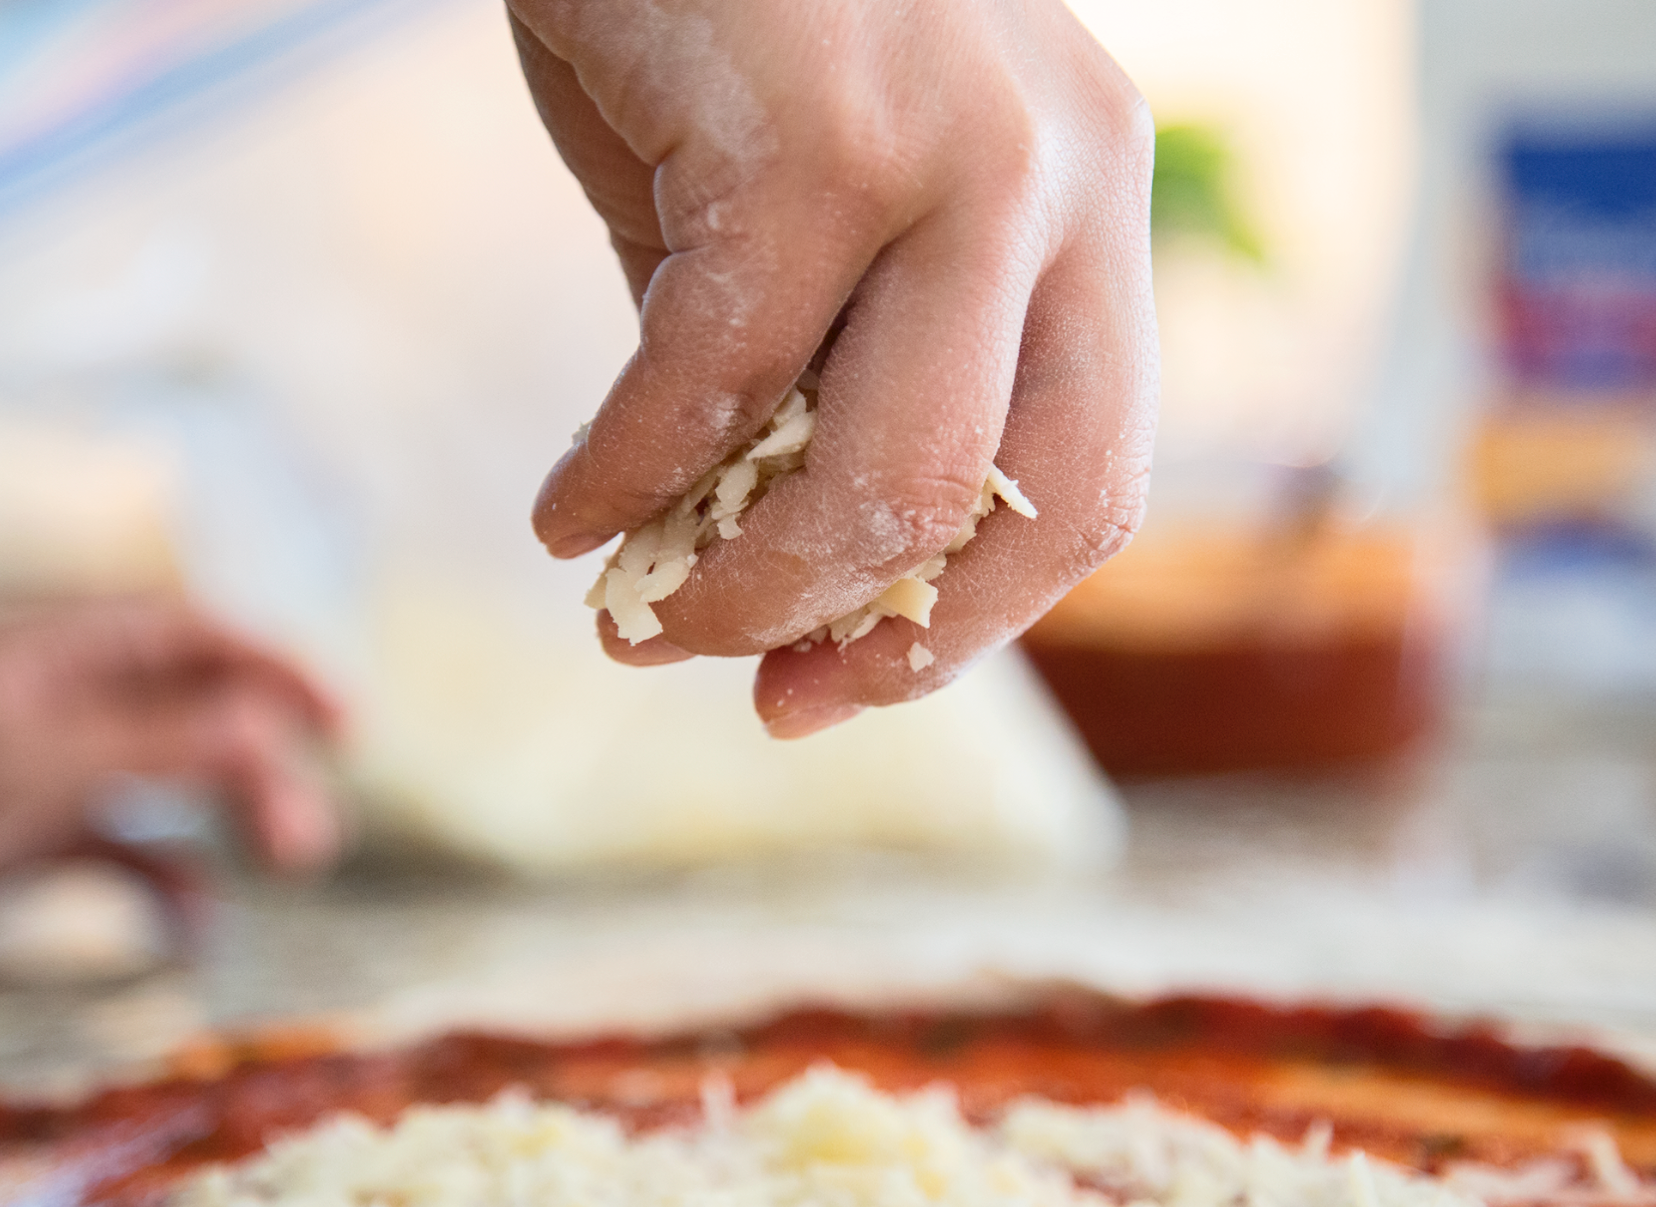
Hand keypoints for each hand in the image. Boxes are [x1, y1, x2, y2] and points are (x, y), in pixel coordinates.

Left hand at [0, 599, 342, 939]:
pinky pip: (136, 857)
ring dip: (242, 822)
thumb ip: (151, 738)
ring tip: (284, 871)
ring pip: (185, 784)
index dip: (279, 669)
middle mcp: (68, 703)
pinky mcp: (35, 845)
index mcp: (58, 653)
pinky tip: (195, 933)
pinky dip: (176, 890)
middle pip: (206, 714)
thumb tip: (269, 728)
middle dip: (268, 769)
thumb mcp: (24, 759)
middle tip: (308, 845)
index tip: (347, 727)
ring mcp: (54, 774)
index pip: (197, 636)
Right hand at [512, 0, 1155, 735]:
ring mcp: (960, 150)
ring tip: (635, 616)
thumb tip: (763, 570)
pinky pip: (712, 382)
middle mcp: (1065, 176)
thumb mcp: (805, 214)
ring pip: (887, 474)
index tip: (835, 690)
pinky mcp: (821, 134)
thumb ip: (811, 378)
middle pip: (1024, 503)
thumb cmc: (720, 19)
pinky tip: (564, 516)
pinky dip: (624, 479)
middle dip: (871, 636)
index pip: (1090, 481)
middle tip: (741, 680)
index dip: (970, 625)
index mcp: (1091, 204)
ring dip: (744, 588)